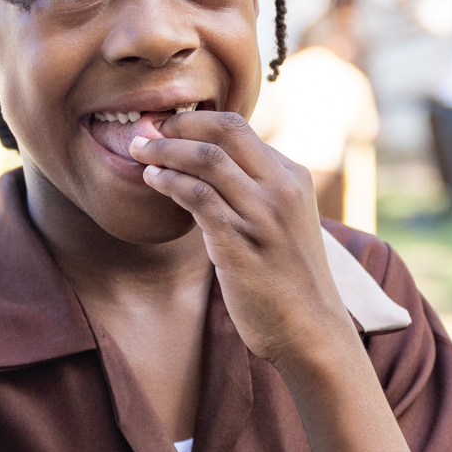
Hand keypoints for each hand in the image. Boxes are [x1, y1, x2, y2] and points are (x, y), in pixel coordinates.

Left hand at [129, 111, 356, 368]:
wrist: (311, 330)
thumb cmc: (289, 278)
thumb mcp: (285, 221)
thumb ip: (257, 190)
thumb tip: (210, 166)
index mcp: (294, 177)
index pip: (239, 128)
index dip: (196, 121)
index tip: (168, 124)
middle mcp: (282, 189)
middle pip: (225, 130)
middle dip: (179, 123)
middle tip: (148, 128)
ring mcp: (262, 216)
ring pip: (206, 160)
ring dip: (165, 150)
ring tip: (140, 151)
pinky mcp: (240, 244)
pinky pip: (197, 197)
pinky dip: (169, 182)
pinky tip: (152, 180)